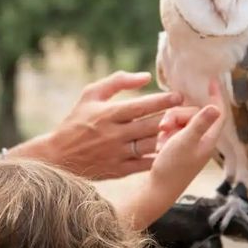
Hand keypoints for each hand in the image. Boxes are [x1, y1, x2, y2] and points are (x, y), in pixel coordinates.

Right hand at [18, 71, 181, 178]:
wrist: (58, 156)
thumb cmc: (77, 121)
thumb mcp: (90, 94)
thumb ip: (117, 82)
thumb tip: (145, 77)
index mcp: (108, 114)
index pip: (140, 106)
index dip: (162, 101)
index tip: (178, 96)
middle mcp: (114, 134)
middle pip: (149, 125)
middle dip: (172, 118)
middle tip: (189, 112)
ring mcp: (117, 153)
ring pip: (149, 145)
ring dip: (168, 138)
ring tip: (183, 130)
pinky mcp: (118, 170)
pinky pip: (144, 164)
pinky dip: (158, 157)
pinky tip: (171, 151)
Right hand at [150, 79, 226, 194]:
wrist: (158, 189)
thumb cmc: (172, 167)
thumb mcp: (185, 142)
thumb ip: (199, 123)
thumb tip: (215, 107)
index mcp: (208, 138)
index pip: (218, 112)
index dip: (216, 95)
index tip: (212, 80)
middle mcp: (202, 140)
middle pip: (193, 113)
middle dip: (176, 115)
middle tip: (164, 126)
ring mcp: (190, 144)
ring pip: (180, 120)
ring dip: (169, 125)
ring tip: (161, 140)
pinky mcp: (179, 147)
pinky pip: (173, 130)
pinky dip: (166, 134)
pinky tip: (160, 144)